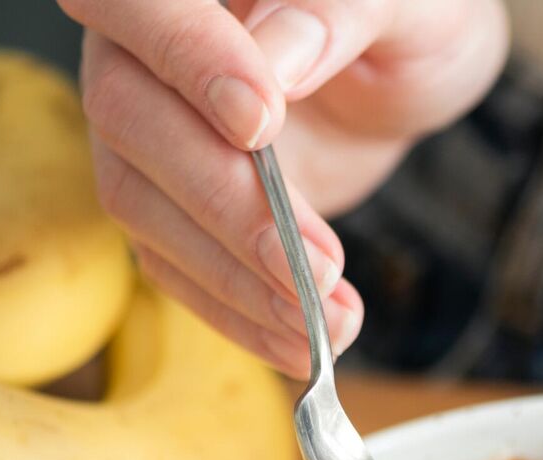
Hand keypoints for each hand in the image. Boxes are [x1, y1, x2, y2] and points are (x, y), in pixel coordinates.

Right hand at [60, 0, 508, 372]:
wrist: (409, 68)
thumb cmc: (411, 16)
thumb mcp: (407, 4)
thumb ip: (339, 12)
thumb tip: (276, 58)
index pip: (138, 3)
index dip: (184, 59)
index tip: (261, 123)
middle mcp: (140, 46)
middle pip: (130, 119)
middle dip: (225, 204)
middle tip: (317, 262)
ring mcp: (148, 129)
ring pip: (143, 206)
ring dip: (237, 278)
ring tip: (327, 319)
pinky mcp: (173, 203)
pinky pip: (177, 265)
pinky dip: (239, 313)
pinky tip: (305, 342)